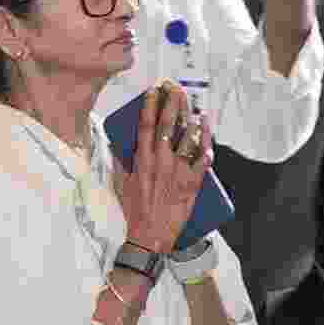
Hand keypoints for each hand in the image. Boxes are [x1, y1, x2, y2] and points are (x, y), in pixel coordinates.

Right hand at [118, 81, 213, 252]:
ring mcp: (178, 172)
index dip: (150, 104)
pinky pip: (203, 159)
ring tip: (193, 105)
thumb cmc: (134, 211)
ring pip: (188, 139)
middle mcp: (160, 162)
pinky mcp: (192, 184)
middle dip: (173, 103)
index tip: (153, 90)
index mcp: (141, 160)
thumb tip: (115, 144)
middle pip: (169, 125)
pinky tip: (208, 130)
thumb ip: (119, 161)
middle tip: (176, 88)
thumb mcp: (121, 183)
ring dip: (191, 118)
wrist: (149, 237)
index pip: (145, 125)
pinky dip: (207, 143)